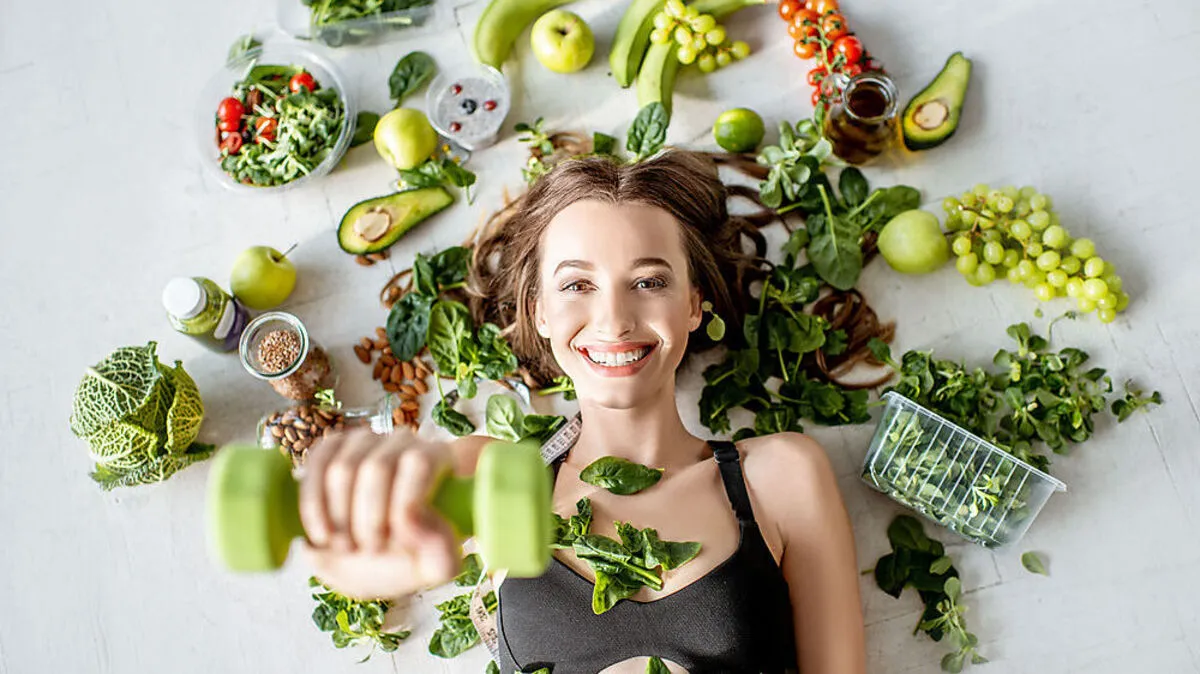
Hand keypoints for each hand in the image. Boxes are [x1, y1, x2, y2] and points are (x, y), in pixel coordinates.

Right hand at [299, 428, 460, 599]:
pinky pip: (316, 464)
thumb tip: (419, 529)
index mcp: (439, 458)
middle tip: (370, 551)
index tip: (400, 544)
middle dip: (368, 519)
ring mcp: (366, 441)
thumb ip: (443, 558)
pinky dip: (313, 505)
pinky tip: (322, 535)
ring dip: (339, 517)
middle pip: (376, 467)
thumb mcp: (435, 566)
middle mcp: (404, 441)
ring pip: (342, 468)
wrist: (377, 556)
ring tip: (348, 547)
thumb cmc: (412, 556)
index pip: (418, 463)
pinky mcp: (333, 448)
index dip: (404, 504)